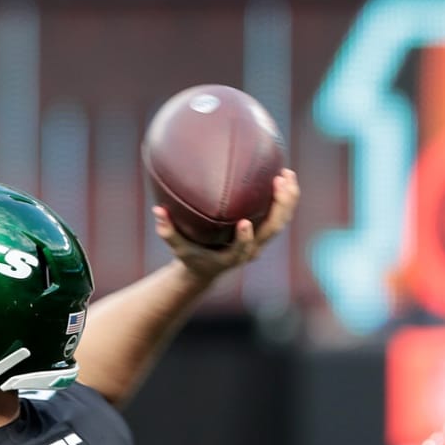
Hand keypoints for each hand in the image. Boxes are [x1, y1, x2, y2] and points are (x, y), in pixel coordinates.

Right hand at [156, 168, 299, 282]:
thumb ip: (168, 231)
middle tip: (277, 183)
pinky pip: (279, 215)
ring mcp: (259, 241)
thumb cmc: (191, 257)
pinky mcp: (263, 232)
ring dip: (287, 200)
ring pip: (280, 222)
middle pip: (271, 230)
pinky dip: (285, 198)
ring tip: (286, 174)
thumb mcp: (178, 248)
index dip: (245, 238)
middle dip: (278, 207)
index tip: (244, 222)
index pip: (241, 249)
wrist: (207, 269)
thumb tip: (157, 210)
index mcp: (231, 256)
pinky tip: (284, 176)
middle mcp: (250, 250)